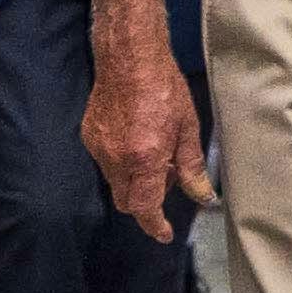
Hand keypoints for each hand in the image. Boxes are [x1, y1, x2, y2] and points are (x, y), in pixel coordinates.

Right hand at [87, 44, 212, 239]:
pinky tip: (138, 142)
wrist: (129, 59)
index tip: (164, 233)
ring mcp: (99, 147)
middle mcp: (116, 158)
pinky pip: (105, 163)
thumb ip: (191, 167)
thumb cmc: (164, 88)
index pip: (143, 207)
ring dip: (135, 182)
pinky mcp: (89, 136)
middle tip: (169, 179)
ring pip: (115, 183)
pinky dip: (122, 164)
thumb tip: (202, 196)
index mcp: (143, 158)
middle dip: (146, 202)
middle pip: (126, 201)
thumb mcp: (187, 129)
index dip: (154, 225)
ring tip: (156, 155)